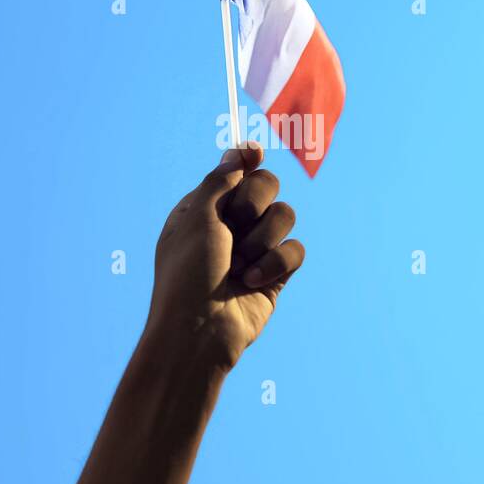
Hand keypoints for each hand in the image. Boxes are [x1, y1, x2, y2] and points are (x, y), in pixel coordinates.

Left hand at [144, 142, 305, 372]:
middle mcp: (231, 225)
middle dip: (254, 203)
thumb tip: (239, 153)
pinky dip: (275, 264)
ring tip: (240, 264)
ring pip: (285, 216)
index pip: (235, 172)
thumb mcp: (197, 218)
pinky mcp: (276, 273)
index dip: (247, 160)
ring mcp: (255, 249)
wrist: (199, 330)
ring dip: (262, 239)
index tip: (255, 153)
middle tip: (234, 225)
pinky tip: (252, 282)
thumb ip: (220, 181)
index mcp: (205, 208)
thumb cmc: (188, 273)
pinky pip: (295, 249)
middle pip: (267, 185)